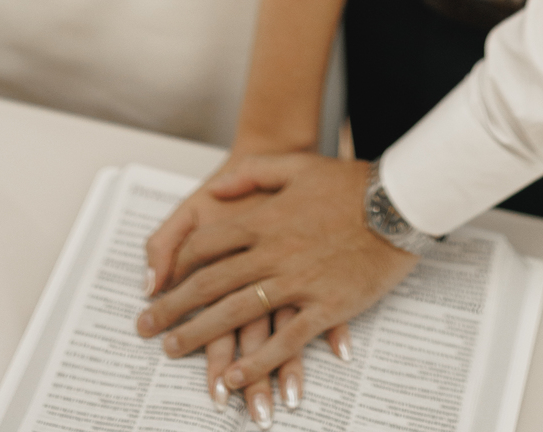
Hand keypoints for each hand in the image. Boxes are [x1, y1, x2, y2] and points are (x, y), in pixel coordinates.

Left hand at [146, 154, 324, 421]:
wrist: (397, 203)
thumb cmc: (349, 183)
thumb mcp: (297, 164)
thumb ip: (254, 172)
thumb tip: (219, 185)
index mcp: (265, 219)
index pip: (209, 244)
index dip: (180, 264)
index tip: (163, 280)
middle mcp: (274, 252)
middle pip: (212, 283)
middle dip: (174, 306)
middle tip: (146, 326)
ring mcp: (298, 282)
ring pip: (239, 313)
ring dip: (202, 335)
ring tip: (173, 351)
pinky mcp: (325, 306)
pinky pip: (285, 340)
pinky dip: (257, 361)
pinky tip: (235, 377)